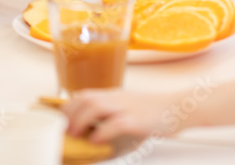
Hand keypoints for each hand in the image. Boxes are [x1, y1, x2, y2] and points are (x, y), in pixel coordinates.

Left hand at [63, 88, 185, 142]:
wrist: (177, 106)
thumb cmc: (152, 111)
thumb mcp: (127, 107)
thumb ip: (110, 114)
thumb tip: (90, 131)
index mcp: (113, 95)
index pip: (83, 94)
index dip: (67, 106)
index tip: (58, 120)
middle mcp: (117, 98)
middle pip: (85, 98)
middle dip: (69, 114)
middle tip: (62, 130)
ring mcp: (127, 107)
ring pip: (96, 106)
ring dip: (80, 120)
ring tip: (74, 135)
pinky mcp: (137, 119)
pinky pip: (116, 123)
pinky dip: (103, 131)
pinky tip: (96, 140)